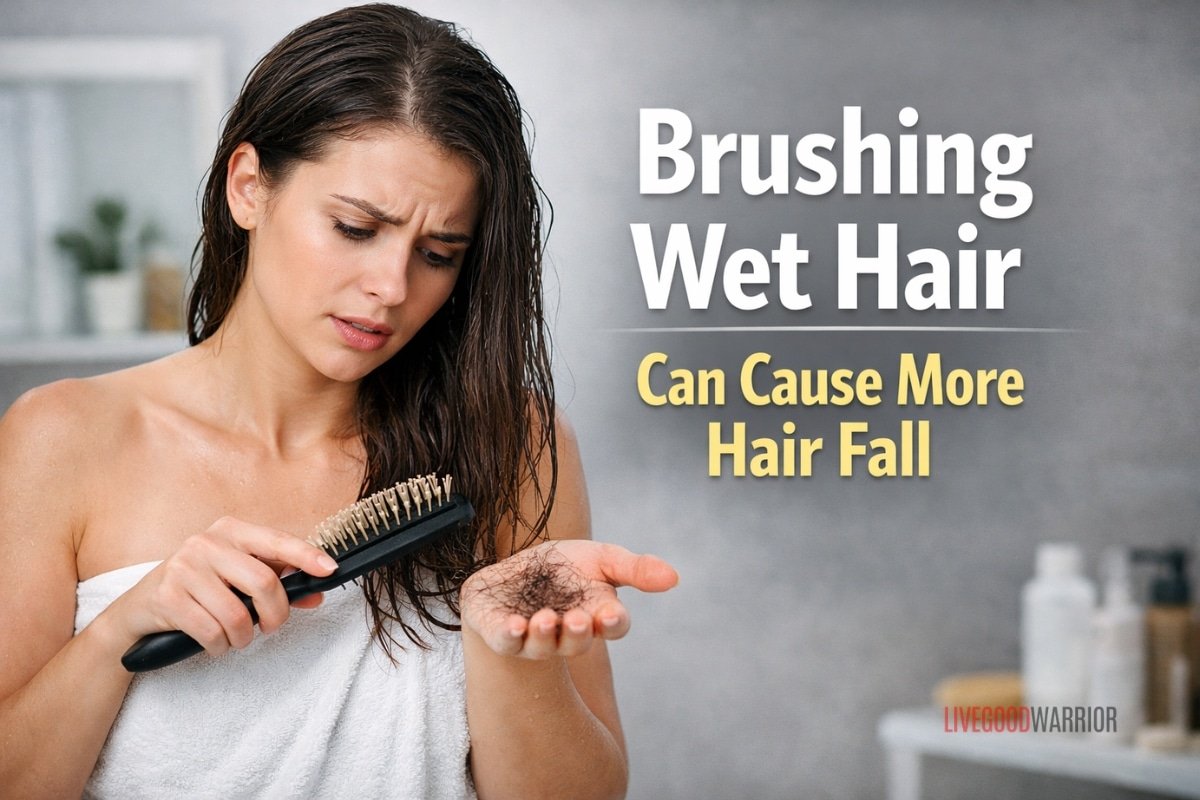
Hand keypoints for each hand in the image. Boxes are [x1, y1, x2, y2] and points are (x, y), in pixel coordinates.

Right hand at [102, 516, 338, 656]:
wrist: (138, 609)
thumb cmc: (199, 590)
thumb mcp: (236, 579)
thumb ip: (278, 584)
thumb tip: (317, 594)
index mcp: (229, 531)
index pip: (277, 541)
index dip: (306, 556)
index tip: (330, 570)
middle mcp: (206, 543)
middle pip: (264, 582)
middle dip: (276, 615)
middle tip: (271, 627)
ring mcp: (183, 568)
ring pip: (238, 614)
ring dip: (244, 637)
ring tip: (237, 637)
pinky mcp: (167, 597)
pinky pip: (212, 632)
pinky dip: (220, 646)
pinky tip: (215, 642)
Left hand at [460, 540, 677, 658]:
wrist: (515, 565)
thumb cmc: (563, 566)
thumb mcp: (602, 558)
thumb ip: (635, 568)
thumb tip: (674, 578)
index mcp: (595, 616)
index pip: (612, 625)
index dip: (612, 622)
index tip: (609, 614)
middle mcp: (565, 633)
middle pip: (576, 643)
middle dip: (578, 634)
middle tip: (578, 620)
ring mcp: (531, 636)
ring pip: (541, 647)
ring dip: (545, 637)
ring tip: (546, 620)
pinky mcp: (499, 631)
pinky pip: (505, 642)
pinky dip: (510, 637)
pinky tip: (515, 626)